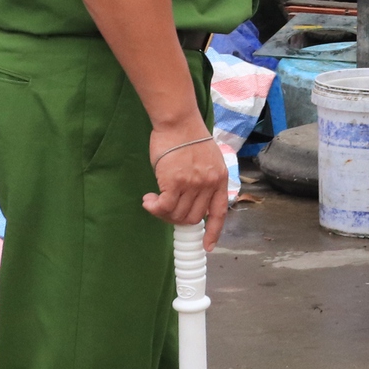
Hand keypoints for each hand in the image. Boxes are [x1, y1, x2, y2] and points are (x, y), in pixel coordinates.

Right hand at [144, 129, 228, 249]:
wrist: (179, 122)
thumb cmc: (189, 138)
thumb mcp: (208, 160)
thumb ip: (204, 180)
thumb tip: (191, 200)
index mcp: (220, 179)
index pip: (219, 212)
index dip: (214, 232)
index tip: (207, 246)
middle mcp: (209, 184)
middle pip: (192, 218)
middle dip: (176, 219)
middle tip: (164, 208)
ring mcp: (193, 184)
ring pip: (176, 215)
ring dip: (162, 212)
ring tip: (154, 200)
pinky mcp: (175, 182)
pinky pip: (164, 207)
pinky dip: (154, 207)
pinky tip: (149, 199)